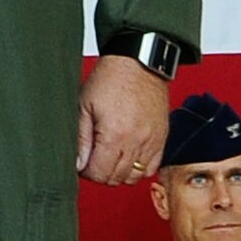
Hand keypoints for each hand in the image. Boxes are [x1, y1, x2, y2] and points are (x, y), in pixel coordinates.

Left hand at [76, 56, 169, 184]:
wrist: (139, 62)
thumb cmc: (111, 78)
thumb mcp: (85, 105)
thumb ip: (80, 139)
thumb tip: (78, 164)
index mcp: (115, 135)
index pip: (99, 174)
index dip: (86, 172)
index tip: (83, 162)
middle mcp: (136, 141)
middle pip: (116, 178)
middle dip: (101, 173)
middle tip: (94, 158)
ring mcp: (152, 140)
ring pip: (134, 177)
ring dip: (120, 173)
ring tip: (111, 157)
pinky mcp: (162, 137)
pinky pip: (152, 167)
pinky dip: (139, 168)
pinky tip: (129, 155)